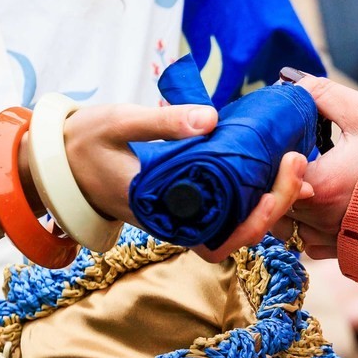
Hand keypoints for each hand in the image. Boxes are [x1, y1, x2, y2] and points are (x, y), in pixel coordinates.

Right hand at [60, 101, 311, 263]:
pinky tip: (270, 163)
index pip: (220, 238)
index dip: (255, 219)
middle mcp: (177, 224)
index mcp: (162, 216)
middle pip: (239, 235)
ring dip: (269, 198)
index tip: (277, 183)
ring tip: (294, 162)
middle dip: (276, 204)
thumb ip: (162, 121)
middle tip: (297, 162)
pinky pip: (227, 207)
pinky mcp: (187, 202)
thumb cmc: (85, 143)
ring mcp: (183, 216)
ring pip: (237, 224)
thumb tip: (211, 119)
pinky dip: (252, 190)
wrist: (60, 161)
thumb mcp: (118, 122)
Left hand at [281, 73, 357, 256]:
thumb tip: (291, 84)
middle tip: (288, 160)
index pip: (271, 176)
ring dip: (288, 209)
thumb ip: (324, 95)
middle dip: (276, 182)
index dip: (268, 159)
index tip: (279, 144)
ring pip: (287, 231)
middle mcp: (323, 221)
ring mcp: (334, 242)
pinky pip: (309, 247)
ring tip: (302, 184)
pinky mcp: (345, 255)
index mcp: (323, 186)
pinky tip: (320, 208)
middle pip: (274, 205)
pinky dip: (307, 231)